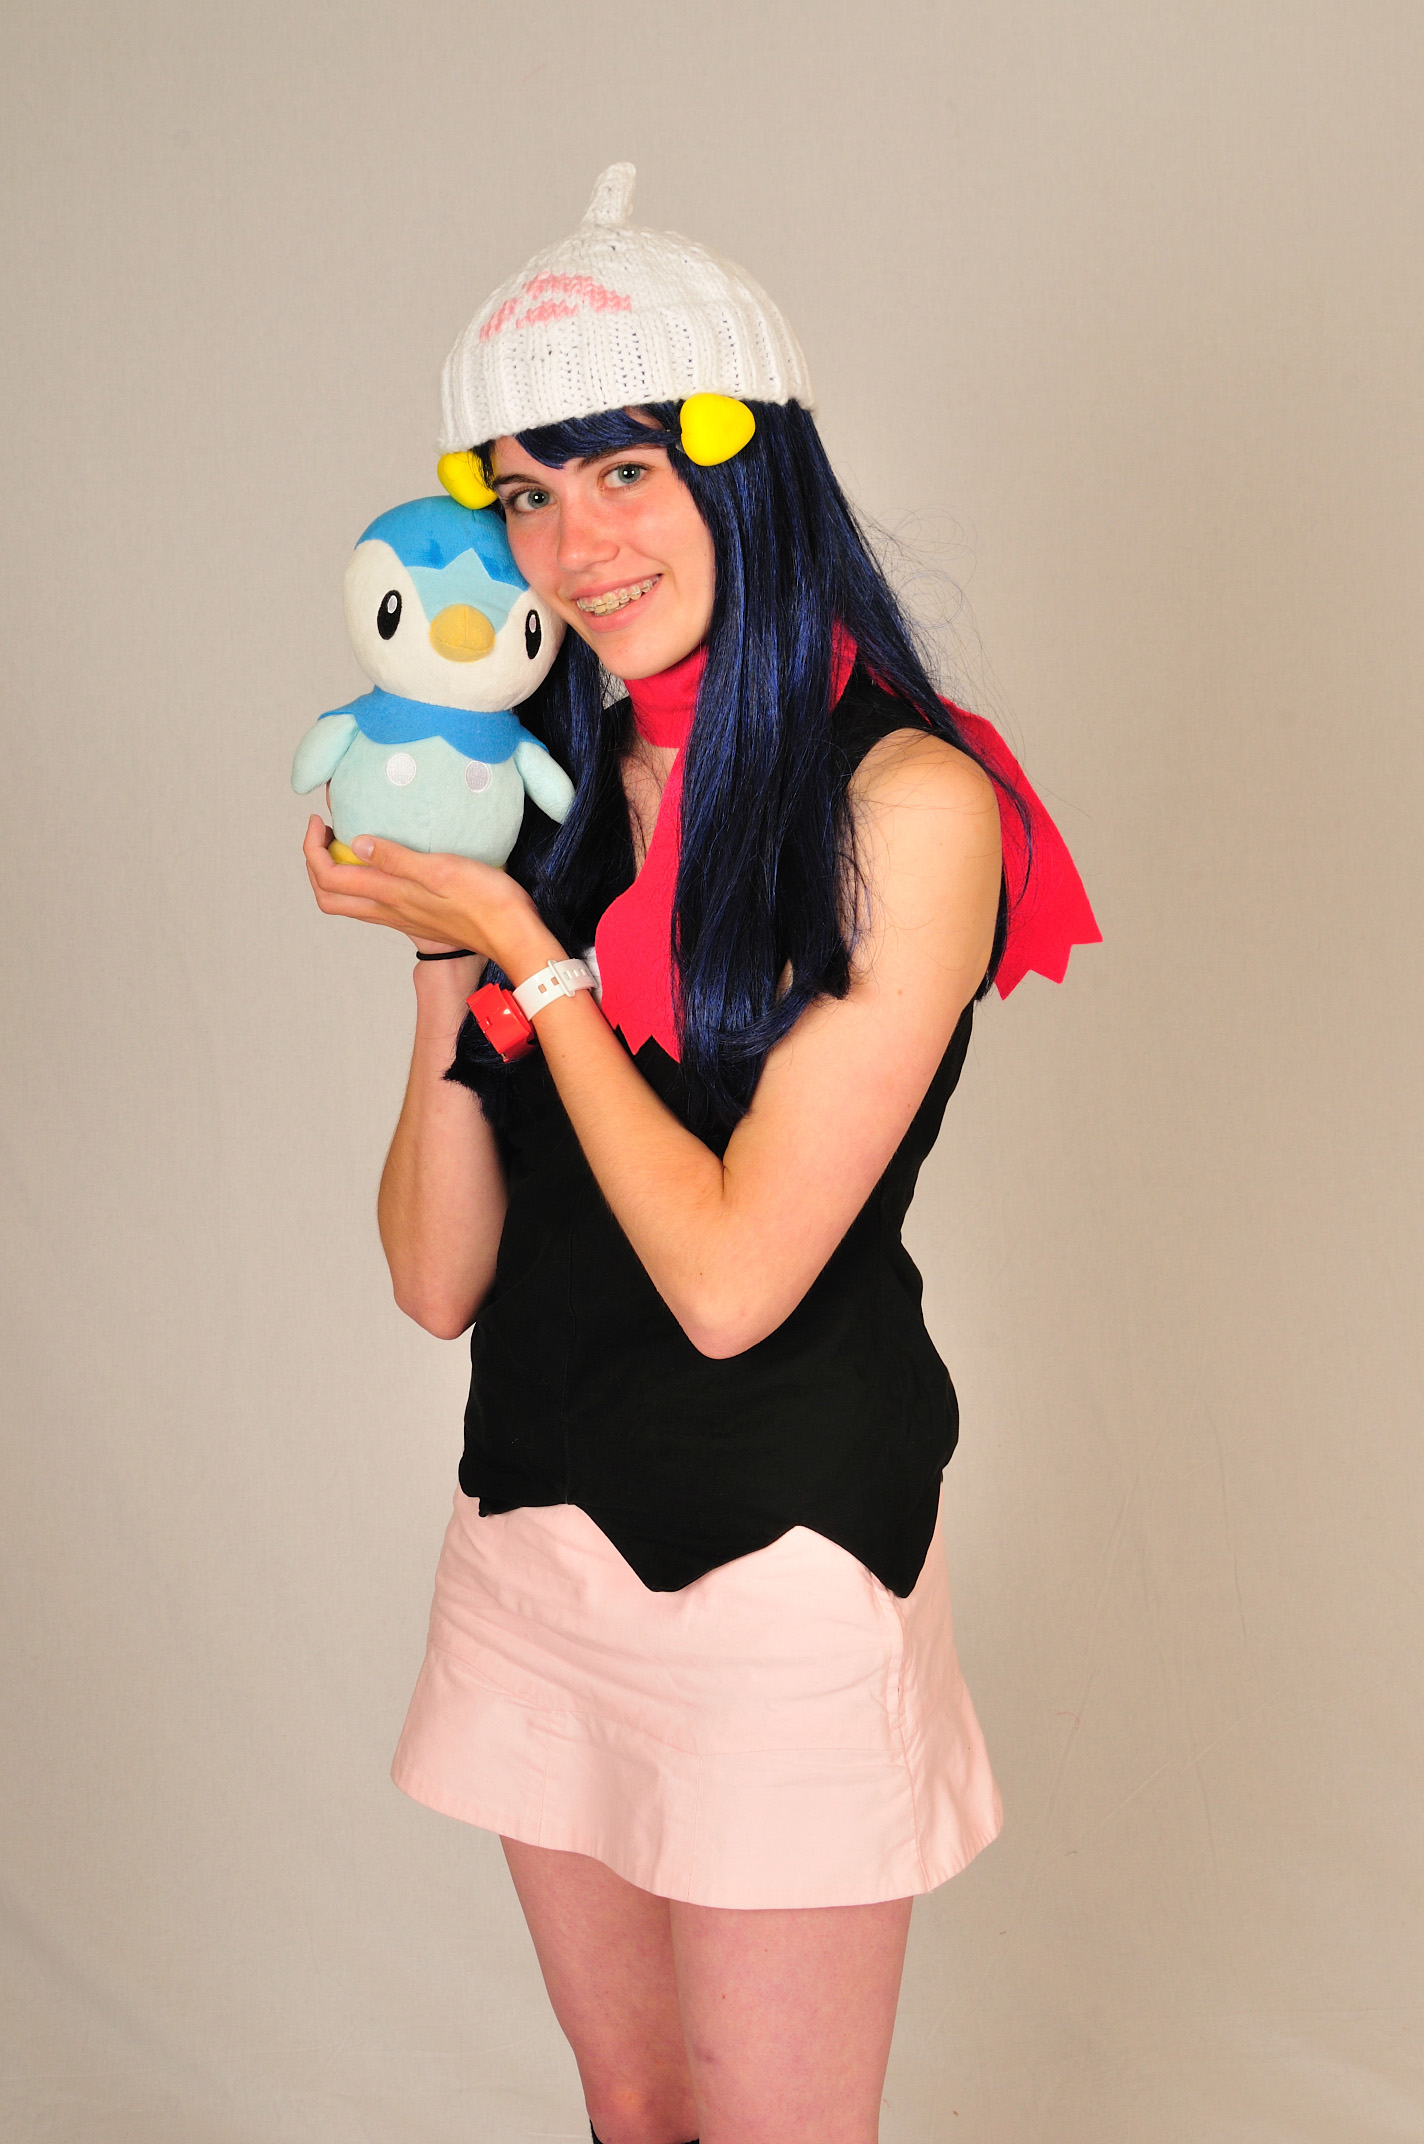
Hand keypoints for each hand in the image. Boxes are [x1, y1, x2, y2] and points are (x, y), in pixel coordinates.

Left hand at [302, 816, 556, 973]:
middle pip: (329, 897)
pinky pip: (372, 901)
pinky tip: (379, 860)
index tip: (320, 821)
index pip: (328, 879)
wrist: (513, 935)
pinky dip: (360, 879)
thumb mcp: (442, 869)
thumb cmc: (486, 902)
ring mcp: (401, 917)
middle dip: (315, 863)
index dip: (312, 849)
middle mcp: (389, 910)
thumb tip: (356, 842)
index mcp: (390, 895)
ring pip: (349, 902)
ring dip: (335, 873)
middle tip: (323, 832)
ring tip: (345, 841)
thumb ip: (397, 857)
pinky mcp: (416, 917)